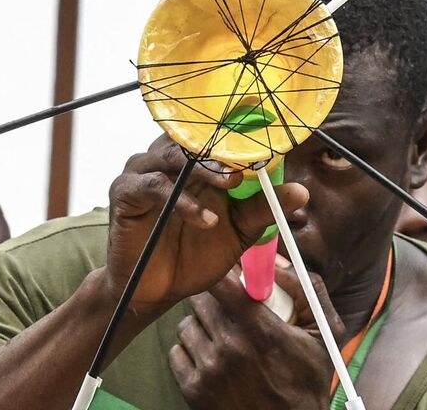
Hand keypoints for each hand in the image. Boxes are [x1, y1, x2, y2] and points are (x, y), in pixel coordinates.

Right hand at [105, 138, 307, 313]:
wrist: (155, 290)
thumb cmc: (193, 256)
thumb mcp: (237, 233)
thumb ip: (263, 210)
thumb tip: (301, 192)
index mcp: (194, 163)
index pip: (218, 136)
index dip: (243, 135)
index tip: (271, 140)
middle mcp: (167, 159)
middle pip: (195, 137)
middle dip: (225, 147)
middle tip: (251, 161)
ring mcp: (143, 172)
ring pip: (174, 155)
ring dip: (206, 169)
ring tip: (231, 185)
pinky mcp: (124, 192)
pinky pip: (154, 186)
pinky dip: (183, 201)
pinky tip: (206, 220)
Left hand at [170, 269, 344, 407]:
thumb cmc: (307, 383)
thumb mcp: (326, 334)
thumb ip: (307, 290)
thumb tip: (278, 261)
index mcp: (261, 330)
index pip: (222, 283)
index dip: (223, 275)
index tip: (231, 277)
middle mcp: (230, 348)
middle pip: (201, 301)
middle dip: (214, 300)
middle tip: (228, 309)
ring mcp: (209, 370)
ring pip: (187, 325)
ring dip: (201, 325)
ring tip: (220, 336)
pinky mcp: (193, 389)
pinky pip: (176, 352)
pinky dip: (190, 351)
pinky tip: (209, 357)